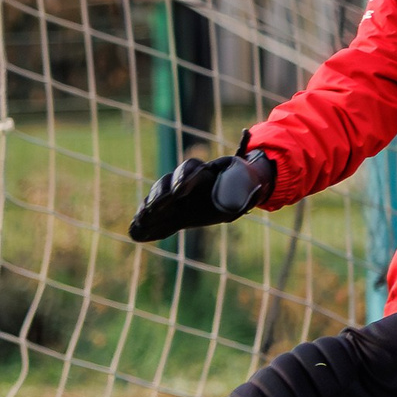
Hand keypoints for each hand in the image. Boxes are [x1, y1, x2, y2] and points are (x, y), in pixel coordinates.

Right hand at [128, 148, 275, 242]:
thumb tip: (260, 190)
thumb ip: (249, 196)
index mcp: (203, 174)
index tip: (181, 192)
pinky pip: (150, 209)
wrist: (216, 206)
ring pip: (158, 192)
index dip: (185, 178)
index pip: (192, 168)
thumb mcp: (240, 201)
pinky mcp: (162, 207)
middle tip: (159, 204)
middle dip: (163, 191)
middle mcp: (184, 180)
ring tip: (144, 216)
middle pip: (170, 178)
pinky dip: (143, 217)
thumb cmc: (229, 201)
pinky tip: (136, 228)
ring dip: (150, 203)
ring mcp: (171, 193)